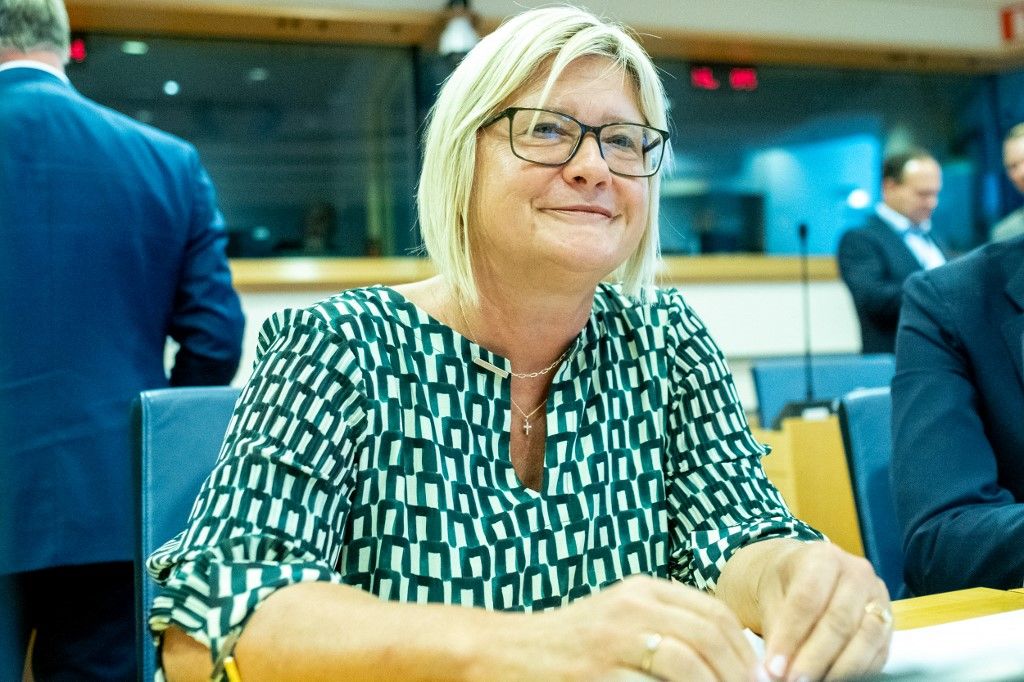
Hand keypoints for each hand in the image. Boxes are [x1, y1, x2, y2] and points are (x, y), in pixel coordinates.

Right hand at [536, 574, 758, 680]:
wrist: (509, 651)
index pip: (714, 613)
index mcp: (642, 590)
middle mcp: (631, 608)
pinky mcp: (597, 673)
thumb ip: (668, 625)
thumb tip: (730, 656)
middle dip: (738, 672)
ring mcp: (612, 640)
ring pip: (687, 663)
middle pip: (708, 637)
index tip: (760, 677)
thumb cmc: (573, 641)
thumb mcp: (621, 618)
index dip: (745, 649)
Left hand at [759, 542, 891, 680]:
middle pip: (839, 622)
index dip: (790, 637)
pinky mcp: (889, 623)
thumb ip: (777, 630)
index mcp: (823, 557)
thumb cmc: (785, 584)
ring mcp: (878, 597)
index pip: (807, 600)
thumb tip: (776, 669)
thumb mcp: (771, 597)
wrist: (804, 574)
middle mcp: (858, 573)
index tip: (774, 667)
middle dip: (814, 658)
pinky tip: (834, 680)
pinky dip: (857, 672)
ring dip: (839, 670)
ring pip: (865, 639)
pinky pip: (879, 653)